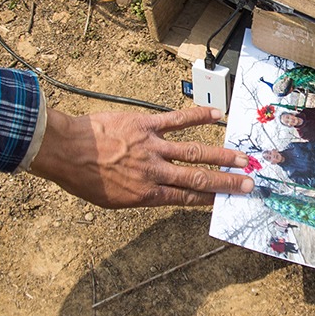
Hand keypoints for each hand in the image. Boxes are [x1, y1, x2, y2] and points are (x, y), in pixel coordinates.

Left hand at [28, 106, 253, 207]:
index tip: (229, 200)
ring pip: (194, 151)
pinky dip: (198, 116)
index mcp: (146, 194)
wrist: (65, 150)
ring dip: (221, 155)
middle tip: (249, 182)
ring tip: (242, 157)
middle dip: (226, 182)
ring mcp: (153, 146)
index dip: (210, 200)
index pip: (186, 198)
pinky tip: (217, 115)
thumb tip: (159, 193)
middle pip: (198, 178)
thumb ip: (139, 195)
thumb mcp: (111, 199)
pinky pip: (176, 120)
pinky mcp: (146, 124)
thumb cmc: (81, 177)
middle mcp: (155, 171)